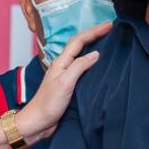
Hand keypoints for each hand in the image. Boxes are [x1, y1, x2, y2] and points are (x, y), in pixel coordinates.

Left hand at [14, 21, 111, 142]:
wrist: (37, 123)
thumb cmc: (48, 104)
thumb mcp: (65, 83)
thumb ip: (79, 66)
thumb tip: (96, 54)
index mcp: (61, 62)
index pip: (79, 41)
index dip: (94, 31)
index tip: (110, 25)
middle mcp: (63, 66)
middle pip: (80, 44)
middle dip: (94, 34)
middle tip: (110, 28)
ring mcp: (66, 75)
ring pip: (81, 55)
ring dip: (93, 45)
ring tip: (108, 41)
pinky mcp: (69, 86)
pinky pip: (83, 69)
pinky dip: (92, 62)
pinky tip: (100, 65)